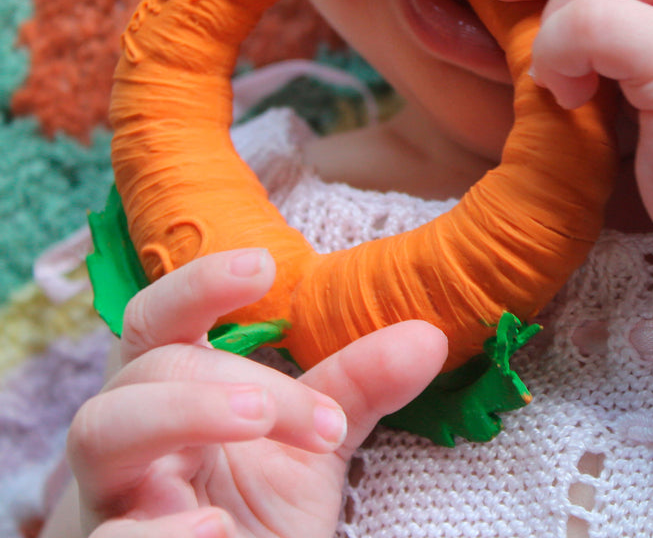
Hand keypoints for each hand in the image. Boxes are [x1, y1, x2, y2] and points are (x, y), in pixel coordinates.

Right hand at [67, 249, 447, 537]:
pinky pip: (111, 537)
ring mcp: (115, 496)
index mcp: (174, 389)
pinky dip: (160, 530)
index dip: (197, 283)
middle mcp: (133, 433)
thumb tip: (428, 337)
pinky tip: (218, 529)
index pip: (160, 318)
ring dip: (185, 411)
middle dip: (230, 376)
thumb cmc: (257, 508)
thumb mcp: (313, 442)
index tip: (263, 265)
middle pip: (148, 367)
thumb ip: (357, 388)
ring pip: (100, 428)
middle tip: (314, 414)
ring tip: (256, 421)